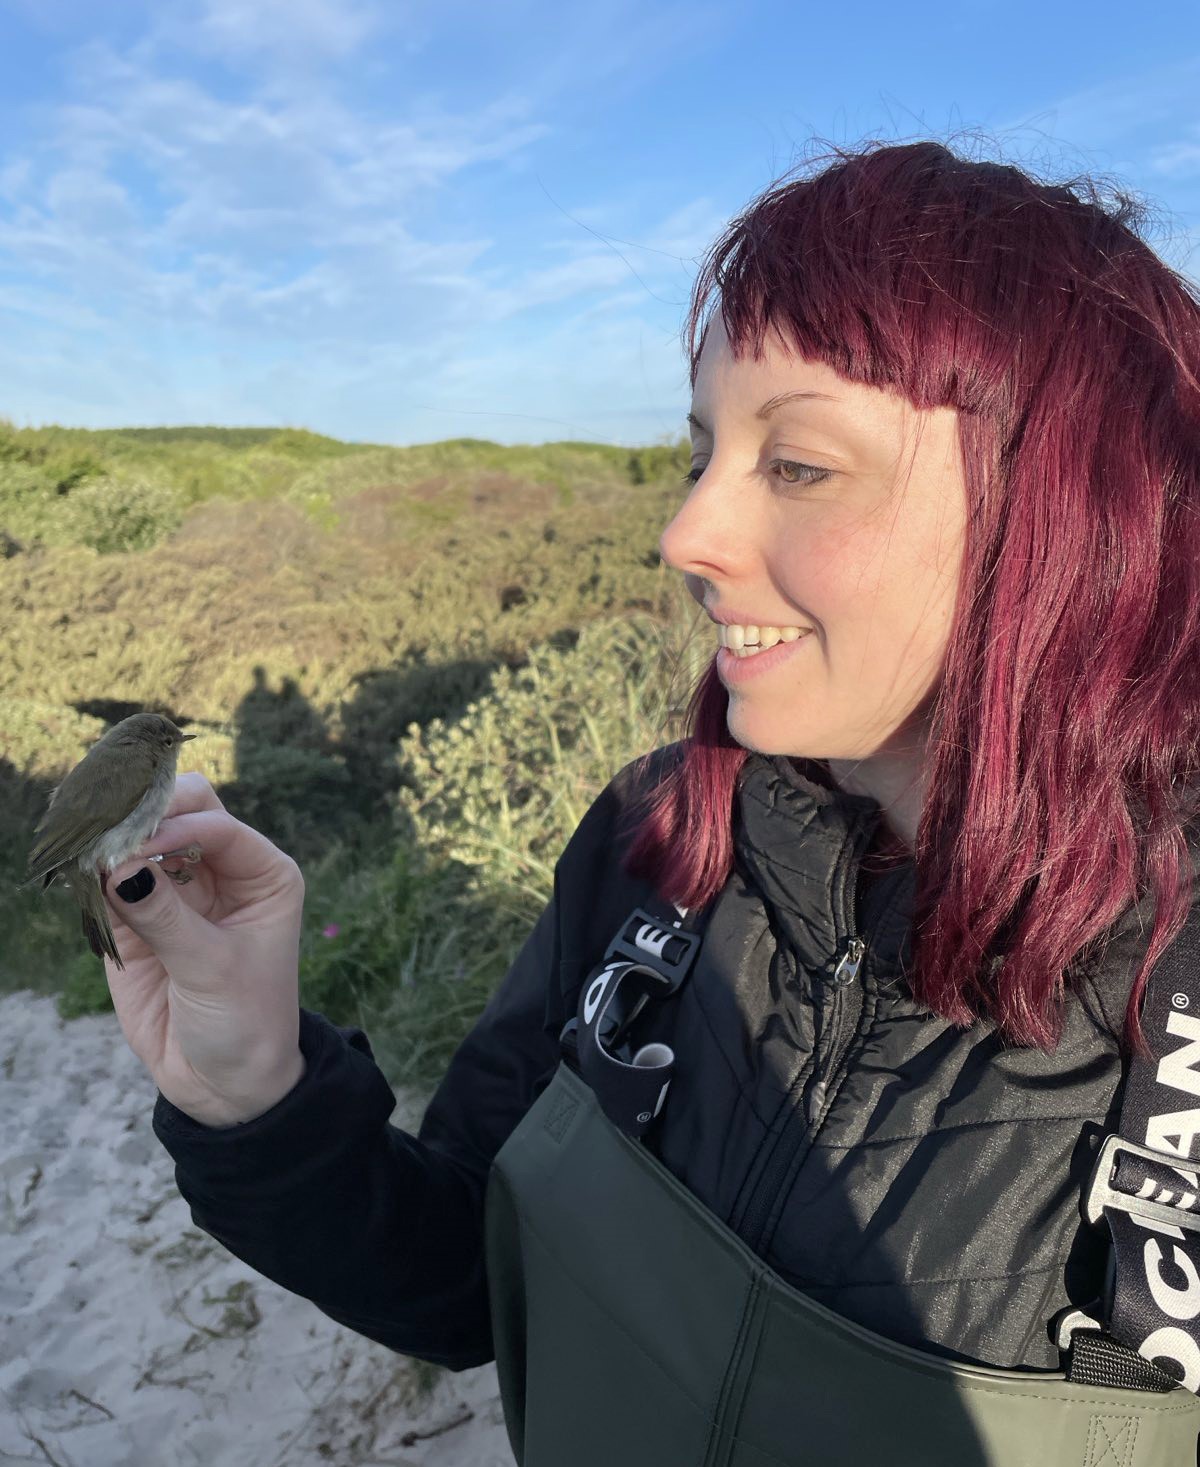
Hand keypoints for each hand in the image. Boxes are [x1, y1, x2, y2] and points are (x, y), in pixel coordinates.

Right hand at [102, 772, 307, 1126]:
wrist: (224, 1083)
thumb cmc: (245, 1022)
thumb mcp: (212, 969)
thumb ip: (167, 917)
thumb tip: (119, 867)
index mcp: (264, 874)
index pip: (218, 824)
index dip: (178, 825)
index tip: (142, 845)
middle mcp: (223, 872)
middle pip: (181, 813)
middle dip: (145, 817)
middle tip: (112, 837)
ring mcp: (178, 892)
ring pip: (140, 841)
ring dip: (115, 844)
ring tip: (92, 860)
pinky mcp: (137, 919)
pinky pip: (112, 881)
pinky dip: (95, 877)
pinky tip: (85, 879)